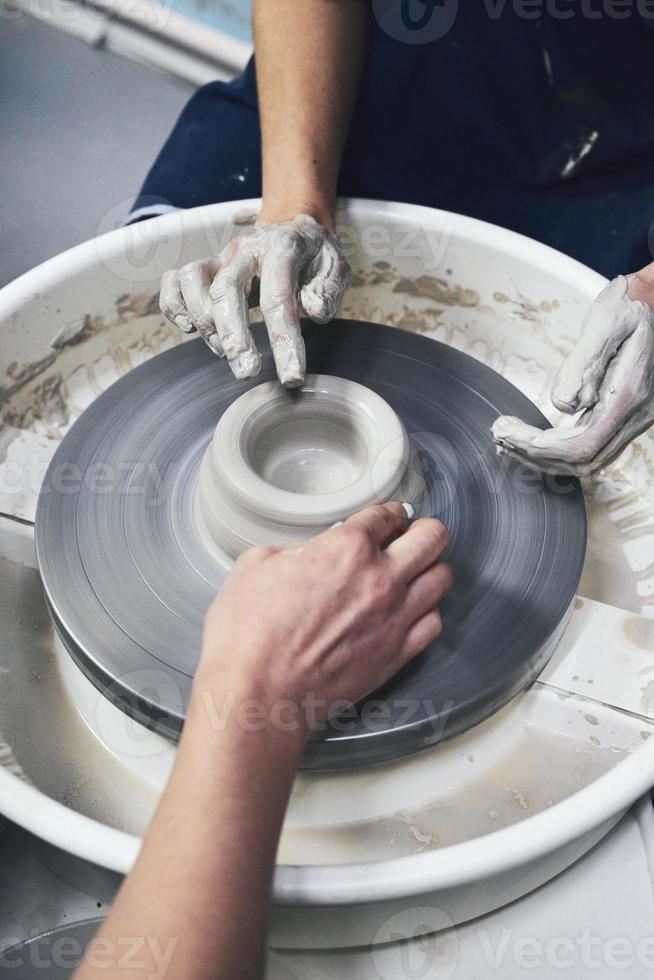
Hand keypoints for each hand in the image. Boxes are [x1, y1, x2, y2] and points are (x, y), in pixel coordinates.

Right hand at [159, 213, 350, 386]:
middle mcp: (244, 250)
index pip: (278, 299)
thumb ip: (328, 287)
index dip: (283, 342)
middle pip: (227, 291)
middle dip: (234, 338)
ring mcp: (221, 257)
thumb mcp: (336, 264)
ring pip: (193, 280)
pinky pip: (174, 280)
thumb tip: (315, 312)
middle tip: (246, 373)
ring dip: (203, 320)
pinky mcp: (205, 267)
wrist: (292, 225)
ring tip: (222, 351)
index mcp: (281, 249)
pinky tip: (189, 329)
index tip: (291, 377)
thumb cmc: (314, 253)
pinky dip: (174, 305)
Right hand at [197, 502, 452, 725]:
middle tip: (410, 536)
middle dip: (423, 530)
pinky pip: (434, 623)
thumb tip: (309, 552)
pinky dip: (425, 613)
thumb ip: (293, 548)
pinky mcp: (397, 655)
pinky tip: (409, 612)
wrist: (258, 695)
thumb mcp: (255, 565)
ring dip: (428, 570)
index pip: (386, 515)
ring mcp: (394, 619)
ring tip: (412, 574)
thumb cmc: (248, 635)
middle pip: (432, 538)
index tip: (388, 518)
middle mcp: (380, 579)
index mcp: (346, 548)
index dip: (387, 512)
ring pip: (442, 579)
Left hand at [492, 267, 653, 475]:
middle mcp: (636, 414)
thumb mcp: (607, 322)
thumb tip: (563, 404)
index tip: (507, 433)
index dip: (541, 447)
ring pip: (588, 459)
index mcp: (629, 394)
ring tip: (508, 441)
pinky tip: (533, 440)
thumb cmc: (631, 304)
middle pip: (584, 459)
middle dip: (537, 455)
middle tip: (500, 437)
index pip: (582, 443)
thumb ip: (584, 363)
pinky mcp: (624, 415)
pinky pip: (592, 445)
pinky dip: (559, 449)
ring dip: (545, 457)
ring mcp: (633, 418)